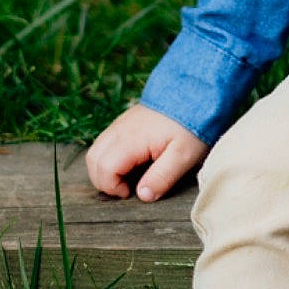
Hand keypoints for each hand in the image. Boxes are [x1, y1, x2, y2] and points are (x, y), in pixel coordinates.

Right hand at [84, 102, 209, 203]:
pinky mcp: (125, 121)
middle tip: (125, 190)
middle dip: (103, 181)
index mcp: (132, 139)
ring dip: (103, 169)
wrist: (195, 92)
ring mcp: (121, 123)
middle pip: (93, 159)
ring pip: (96, 149)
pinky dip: (108, 157)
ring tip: (125, 179)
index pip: (104, 168)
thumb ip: (162, 177)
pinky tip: (129, 163)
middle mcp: (120, 129)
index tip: (131, 192)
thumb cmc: (191, 125)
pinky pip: (105, 141)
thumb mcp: (183, 156)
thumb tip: (143, 196)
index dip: (112, 187)